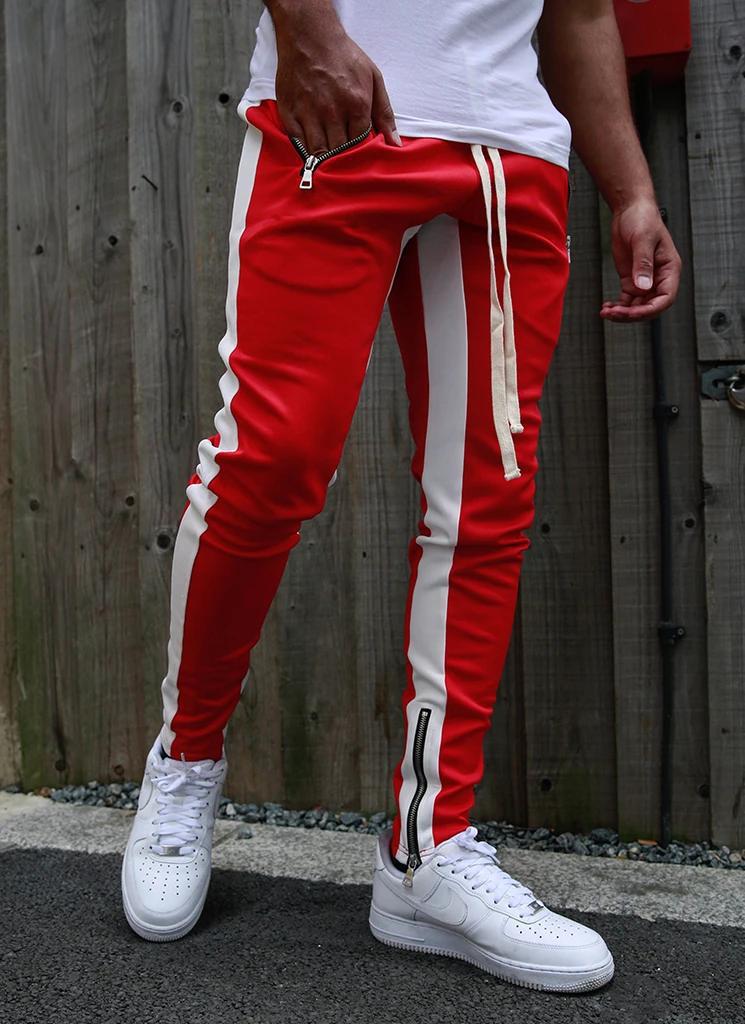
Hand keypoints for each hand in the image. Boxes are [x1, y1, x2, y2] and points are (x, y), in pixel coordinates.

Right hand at [271, 2, 400, 154]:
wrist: (309, 35)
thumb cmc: (343, 56)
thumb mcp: (373, 78)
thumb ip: (385, 113)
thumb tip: (395, 144)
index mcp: (356, 104)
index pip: (360, 143)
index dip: (360, 150)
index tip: (358, 149)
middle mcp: (332, 111)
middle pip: (339, 151)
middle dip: (343, 156)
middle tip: (343, 153)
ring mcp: (308, 113)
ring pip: (318, 151)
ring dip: (325, 156)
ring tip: (329, 152)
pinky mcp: (289, 112)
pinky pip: (299, 143)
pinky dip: (306, 148)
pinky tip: (312, 143)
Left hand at [600, 198, 681, 321]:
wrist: (629, 209)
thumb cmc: (643, 218)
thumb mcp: (643, 240)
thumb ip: (643, 264)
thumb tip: (644, 286)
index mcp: (669, 269)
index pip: (666, 298)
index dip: (650, 309)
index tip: (633, 312)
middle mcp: (658, 277)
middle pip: (650, 306)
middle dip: (632, 313)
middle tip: (614, 313)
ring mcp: (644, 279)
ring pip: (637, 305)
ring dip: (623, 312)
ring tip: (606, 311)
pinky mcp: (631, 279)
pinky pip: (627, 300)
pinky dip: (618, 306)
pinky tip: (607, 307)